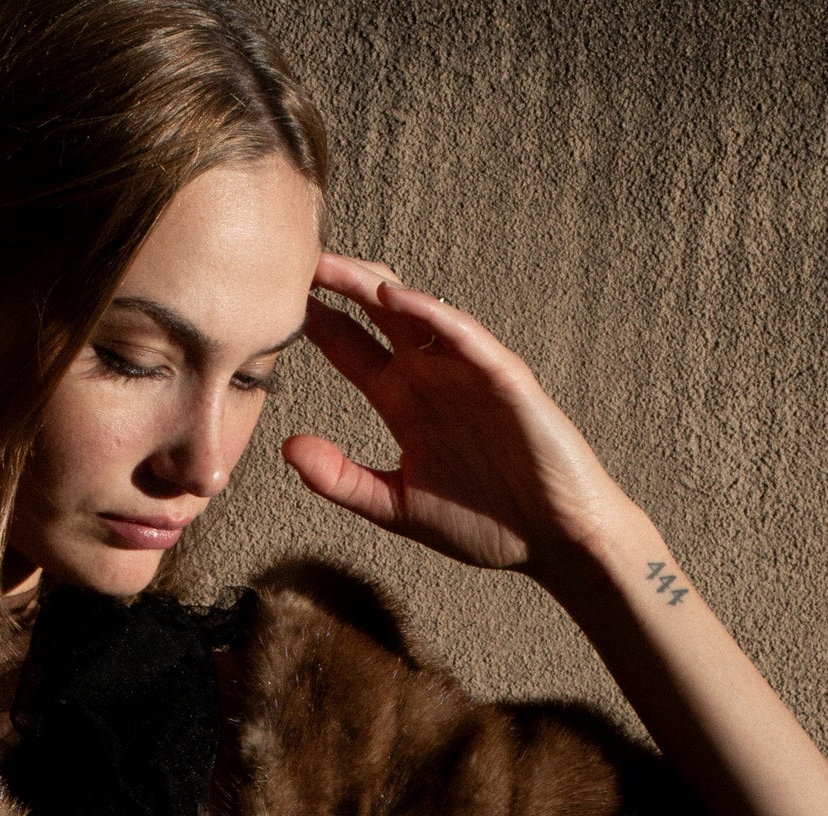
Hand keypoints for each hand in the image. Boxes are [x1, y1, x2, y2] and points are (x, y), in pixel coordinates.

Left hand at [282, 251, 635, 580]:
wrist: (554, 542)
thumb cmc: (483, 525)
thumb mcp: (395, 506)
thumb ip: (341, 479)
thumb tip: (286, 446)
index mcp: (406, 404)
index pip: (353, 351)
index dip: (318, 325)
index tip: (273, 303)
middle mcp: (434, 378)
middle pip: (379, 317)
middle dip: (341, 287)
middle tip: (297, 260)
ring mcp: (470, 374)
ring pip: (419, 314)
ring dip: (378, 287)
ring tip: (336, 266)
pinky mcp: (506, 380)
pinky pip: (468, 340)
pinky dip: (437, 317)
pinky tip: (402, 300)